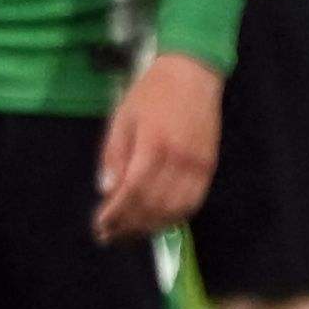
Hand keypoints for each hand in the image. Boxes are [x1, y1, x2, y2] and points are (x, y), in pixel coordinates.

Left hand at [95, 52, 222, 241]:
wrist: (192, 73)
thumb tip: (106, 190)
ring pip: (174, 211)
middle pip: (152, 207)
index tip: (100, 226)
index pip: (131, 193)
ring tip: (130, 231)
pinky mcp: (209, 168)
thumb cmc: (152, 92)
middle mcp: (177, 161)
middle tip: (110, 235)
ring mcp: (197, 167)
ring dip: (150, 227)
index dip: (115, 215)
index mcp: (152, 146)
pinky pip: (193, 203)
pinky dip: (174, 218)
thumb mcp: (122, 117)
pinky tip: (158, 220)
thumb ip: (113, 155)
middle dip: (129, 226)